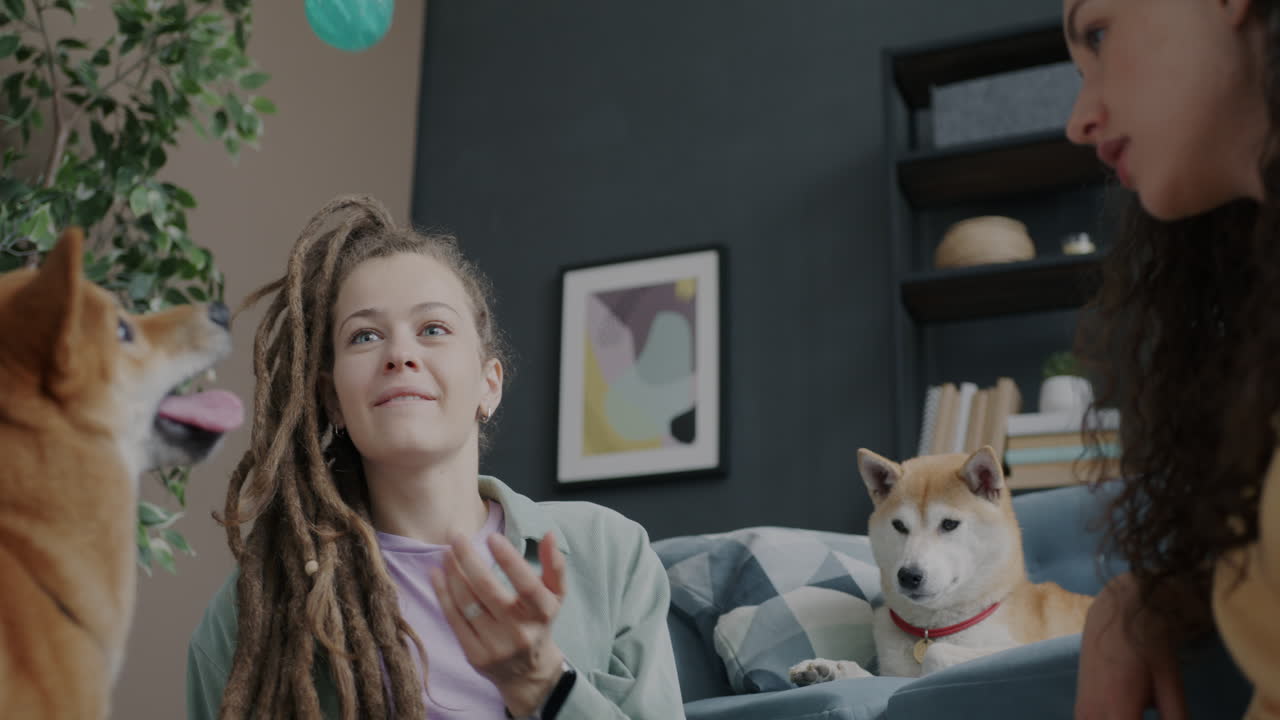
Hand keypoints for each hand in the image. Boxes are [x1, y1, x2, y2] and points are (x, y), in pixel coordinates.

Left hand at [430, 530, 567, 715]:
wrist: (527, 672)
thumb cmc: (539, 622)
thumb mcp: (555, 596)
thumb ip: (554, 566)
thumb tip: (549, 534)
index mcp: (542, 613)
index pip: (526, 585)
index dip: (509, 560)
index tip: (492, 537)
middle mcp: (520, 632)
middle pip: (488, 590)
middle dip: (469, 560)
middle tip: (457, 537)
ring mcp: (496, 646)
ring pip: (467, 603)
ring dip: (452, 574)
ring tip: (446, 553)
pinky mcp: (475, 655)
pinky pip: (454, 619)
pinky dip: (443, 594)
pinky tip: (437, 574)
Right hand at [1075, 573, 1185, 719]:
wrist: (1116, 610)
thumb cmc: (1147, 642)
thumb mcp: (1170, 682)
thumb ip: (1177, 717)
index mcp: (1118, 710)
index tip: (1160, 718)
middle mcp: (1093, 715)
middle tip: (1151, 708)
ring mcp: (1082, 713)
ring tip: (1143, 710)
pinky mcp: (1080, 708)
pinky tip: (1133, 713)